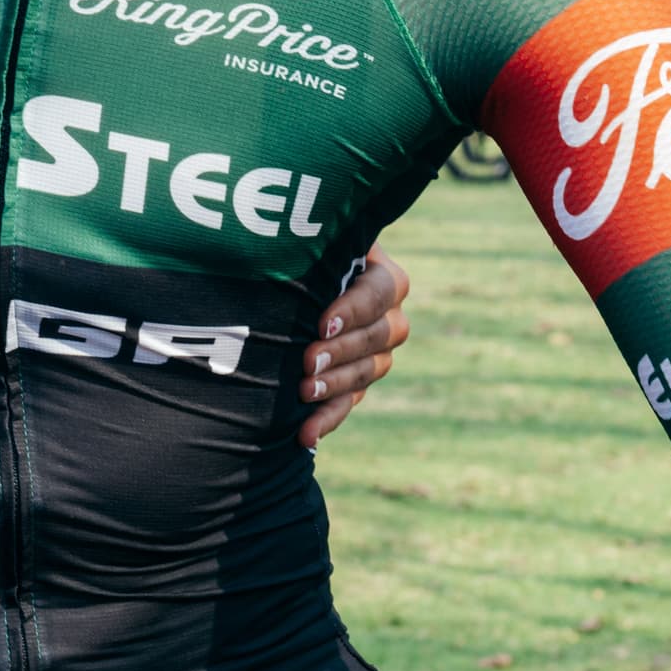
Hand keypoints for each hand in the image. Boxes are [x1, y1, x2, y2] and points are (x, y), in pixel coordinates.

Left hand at [297, 249, 412, 447]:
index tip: (323, 323)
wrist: (287, 293)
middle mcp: (390, 317)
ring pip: (368, 372)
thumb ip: (306, 246)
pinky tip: (306, 435)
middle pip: (378, 337)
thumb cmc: (298, 258)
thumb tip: (280, 235)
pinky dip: (328, 419)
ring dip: (337, 384)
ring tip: (305, 392)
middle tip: (309, 361)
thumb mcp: (308, 247)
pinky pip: (351, 403)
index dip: (353, 310)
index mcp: (384, 278)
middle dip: (342, 351)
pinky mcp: (359, 383)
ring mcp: (378, 353)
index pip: (378, 293)